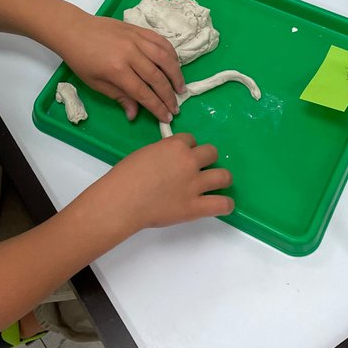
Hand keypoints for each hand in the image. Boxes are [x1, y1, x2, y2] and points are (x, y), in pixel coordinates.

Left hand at [54, 13, 185, 122]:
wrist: (74, 30)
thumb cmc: (81, 59)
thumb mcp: (96, 83)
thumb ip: (119, 97)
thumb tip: (135, 114)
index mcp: (117, 70)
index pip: (143, 93)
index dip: (157, 107)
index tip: (167, 117)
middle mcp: (130, 54)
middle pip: (157, 78)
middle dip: (169, 96)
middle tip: (176, 107)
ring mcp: (136, 39)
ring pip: (164, 58)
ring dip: (176, 74)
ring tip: (181, 87)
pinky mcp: (138, 29)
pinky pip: (161, 41)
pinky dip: (171, 53)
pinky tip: (175, 63)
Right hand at [96, 133, 233, 234]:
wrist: (122, 201)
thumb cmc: (126, 176)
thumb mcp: (145, 152)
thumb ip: (164, 153)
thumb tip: (171, 161)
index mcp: (175, 146)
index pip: (191, 140)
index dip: (187, 148)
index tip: (181, 157)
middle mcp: (190, 162)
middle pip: (212, 152)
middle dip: (206, 159)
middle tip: (197, 169)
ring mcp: (195, 185)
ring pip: (224, 176)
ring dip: (220, 178)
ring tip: (214, 185)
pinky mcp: (196, 207)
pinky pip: (223, 204)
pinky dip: (225, 204)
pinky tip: (221, 204)